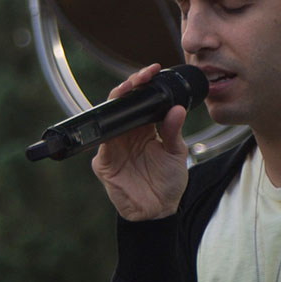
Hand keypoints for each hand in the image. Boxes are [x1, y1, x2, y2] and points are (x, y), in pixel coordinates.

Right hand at [91, 63, 189, 220]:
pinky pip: (102, 143)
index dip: (144, 83)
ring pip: (109, 118)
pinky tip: (118, 123)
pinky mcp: (104, 162)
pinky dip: (108, 132)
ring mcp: (114, 146)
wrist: (159, 211)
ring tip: (131, 89)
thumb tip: (177, 109)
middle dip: (130, 86)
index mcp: (144, 128)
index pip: (140, 100)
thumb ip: (174, 131)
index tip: (154, 70)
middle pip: (122, 103)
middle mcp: (127, 134)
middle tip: (143, 76)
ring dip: (118, 102)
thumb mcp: (176, 154)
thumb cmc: (168, 183)